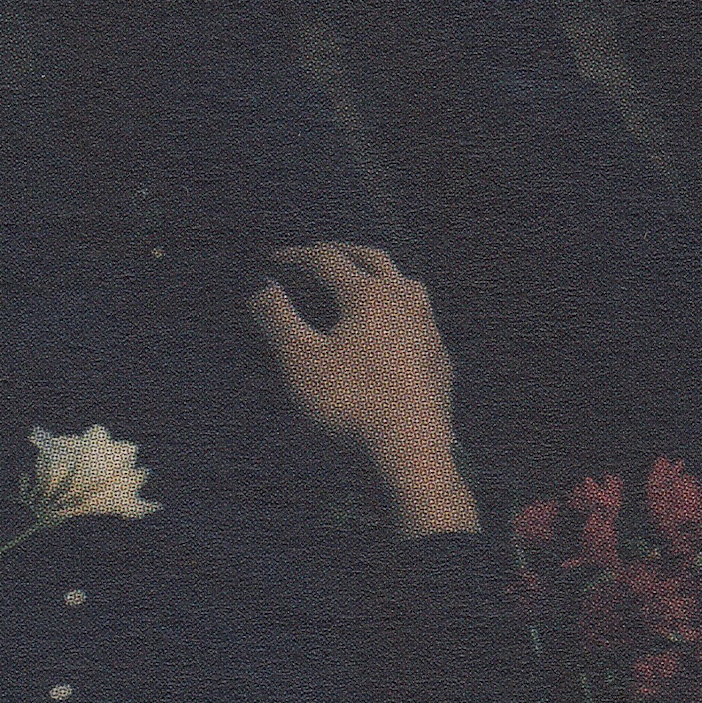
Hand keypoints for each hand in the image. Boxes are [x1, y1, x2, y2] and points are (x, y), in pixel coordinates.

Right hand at [246, 243, 476, 535]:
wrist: (411, 451)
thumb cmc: (351, 404)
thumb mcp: (299, 360)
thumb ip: (277, 317)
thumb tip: (261, 286)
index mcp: (367, 295)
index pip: (326, 259)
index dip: (296, 255)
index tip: (275, 259)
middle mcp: (403, 301)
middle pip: (373, 259)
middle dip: (342, 251)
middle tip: (319, 253)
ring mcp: (427, 329)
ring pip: (406, 283)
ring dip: (380, 273)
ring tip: (364, 278)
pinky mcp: (439, 358)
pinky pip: (423, 318)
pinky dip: (402, 309)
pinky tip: (395, 328)